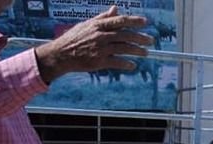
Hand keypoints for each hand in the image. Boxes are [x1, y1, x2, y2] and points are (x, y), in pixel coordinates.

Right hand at [34, 6, 153, 83]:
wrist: (61, 54)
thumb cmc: (74, 38)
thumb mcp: (87, 24)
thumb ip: (103, 17)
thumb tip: (116, 8)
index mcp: (98, 25)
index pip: (120, 21)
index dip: (134, 21)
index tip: (145, 22)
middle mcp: (101, 36)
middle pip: (126, 35)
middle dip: (141, 38)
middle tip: (151, 40)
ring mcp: (100, 49)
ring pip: (124, 49)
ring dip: (137, 51)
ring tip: (145, 53)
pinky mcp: (99, 61)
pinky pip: (117, 62)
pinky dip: (126, 64)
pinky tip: (133, 65)